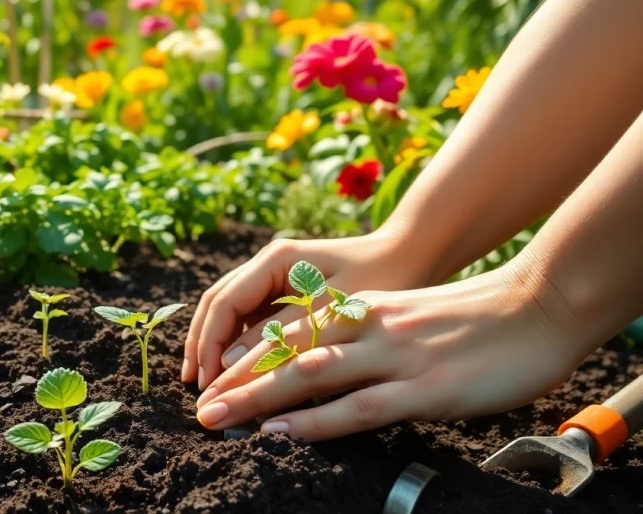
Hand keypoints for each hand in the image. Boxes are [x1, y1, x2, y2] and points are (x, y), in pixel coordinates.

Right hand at [182, 230, 424, 389]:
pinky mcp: (286, 294)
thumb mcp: (332, 312)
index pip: (224, 302)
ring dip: (215, 347)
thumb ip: (281, 335)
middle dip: (202, 346)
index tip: (205, 381)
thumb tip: (229, 364)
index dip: (208, 343)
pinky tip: (237, 373)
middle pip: (217, 305)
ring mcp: (275, 277)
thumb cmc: (383, 278)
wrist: (416, 254)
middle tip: (196, 388)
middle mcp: (267, 264)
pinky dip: (238, 346)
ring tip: (208, 384)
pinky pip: (250, 320)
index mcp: (275, 259)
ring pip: (229, 313)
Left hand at [193, 264, 584, 440]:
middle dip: (236, 378)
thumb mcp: (406, 313)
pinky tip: (281, 432)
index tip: (212, 377)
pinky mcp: (425, 389)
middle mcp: (368, 326)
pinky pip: (357, 406)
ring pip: (310, 374)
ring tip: (219, 418)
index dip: (246, 354)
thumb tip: (327, 359)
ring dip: (257, 397)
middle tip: (199, 404)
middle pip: (286, 350)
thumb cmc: (474, 316)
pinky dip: (313, 420)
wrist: (539, 305)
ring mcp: (394, 356)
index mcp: (362, 308)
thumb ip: (365, 331)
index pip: (288, 328)